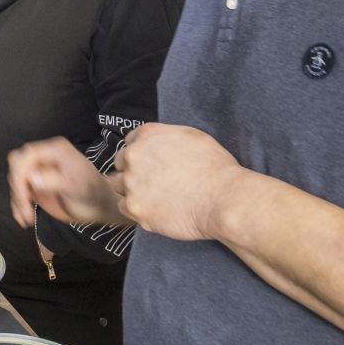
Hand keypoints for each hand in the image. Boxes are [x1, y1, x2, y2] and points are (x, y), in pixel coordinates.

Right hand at [10, 138, 121, 230]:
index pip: (26, 156)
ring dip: (17, 200)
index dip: (20, 176)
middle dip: (18, 189)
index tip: (25, 199)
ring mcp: (39, 170)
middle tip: (26, 210)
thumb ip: (54, 180)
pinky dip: (18, 205)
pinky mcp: (36, 184)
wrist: (100, 205)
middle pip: (17, 166)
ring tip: (27, 219)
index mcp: (54, 150)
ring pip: (16, 180)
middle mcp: (44, 156)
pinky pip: (20, 191)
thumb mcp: (77, 186)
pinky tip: (24, 219)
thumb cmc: (93, 193)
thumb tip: (31, 178)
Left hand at [113, 123, 247, 242]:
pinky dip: (137, 209)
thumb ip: (166, 137)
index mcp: (148, 135)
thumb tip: (158, 143)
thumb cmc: (215, 169)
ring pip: (120, 185)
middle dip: (134, 170)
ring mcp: (131, 183)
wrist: (223, 199)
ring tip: (156, 197)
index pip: (131, 141)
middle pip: (121, 162)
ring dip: (133, 190)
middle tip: (154, 181)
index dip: (142, 153)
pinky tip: (155, 209)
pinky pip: (125, 207)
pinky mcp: (134, 208)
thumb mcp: (192, 136)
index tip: (151, 163)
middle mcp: (134, 155)